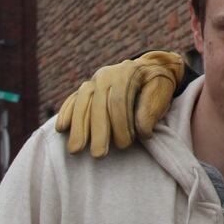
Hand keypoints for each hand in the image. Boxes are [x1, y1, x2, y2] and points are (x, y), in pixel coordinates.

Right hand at [56, 51, 185, 157]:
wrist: (150, 68)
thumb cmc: (157, 85)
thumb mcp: (162, 92)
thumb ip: (151, 110)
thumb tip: (143, 131)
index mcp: (126, 73)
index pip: (118, 100)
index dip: (121, 124)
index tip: (125, 145)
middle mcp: (106, 75)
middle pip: (98, 104)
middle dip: (97, 132)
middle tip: (98, 155)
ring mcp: (93, 81)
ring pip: (82, 103)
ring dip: (78, 128)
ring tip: (75, 150)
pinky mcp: (86, 89)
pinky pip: (73, 100)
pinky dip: (66, 113)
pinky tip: (61, 128)